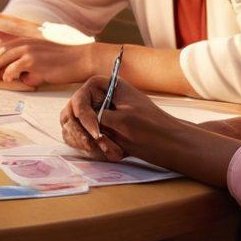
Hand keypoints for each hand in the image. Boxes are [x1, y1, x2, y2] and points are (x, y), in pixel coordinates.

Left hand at [0, 34, 93, 86]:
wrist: (81, 59)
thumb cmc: (64, 62)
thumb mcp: (44, 58)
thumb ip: (30, 64)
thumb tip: (22, 77)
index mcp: (27, 41)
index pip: (4, 47)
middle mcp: (25, 43)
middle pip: (0, 52)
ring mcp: (28, 50)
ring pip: (2, 59)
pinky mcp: (32, 60)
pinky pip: (13, 68)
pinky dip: (8, 74)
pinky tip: (7, 79)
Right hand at [60, 75, 177, 162]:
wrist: (169, 144)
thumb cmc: (151, 127)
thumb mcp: (124, 120)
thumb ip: (97, 118)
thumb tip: (76, 120)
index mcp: (103, 86)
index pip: (79, 100)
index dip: (84, 117)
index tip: (96, 134)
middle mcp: (95, 99)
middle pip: (70, 116)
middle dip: (83, 134)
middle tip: (96, 145)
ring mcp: (93, 116)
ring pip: (73, 131)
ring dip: (90, 145)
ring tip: (113, 151)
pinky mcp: (96, 133)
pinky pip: (82, 142)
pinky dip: (93, 151)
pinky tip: (112, 154)